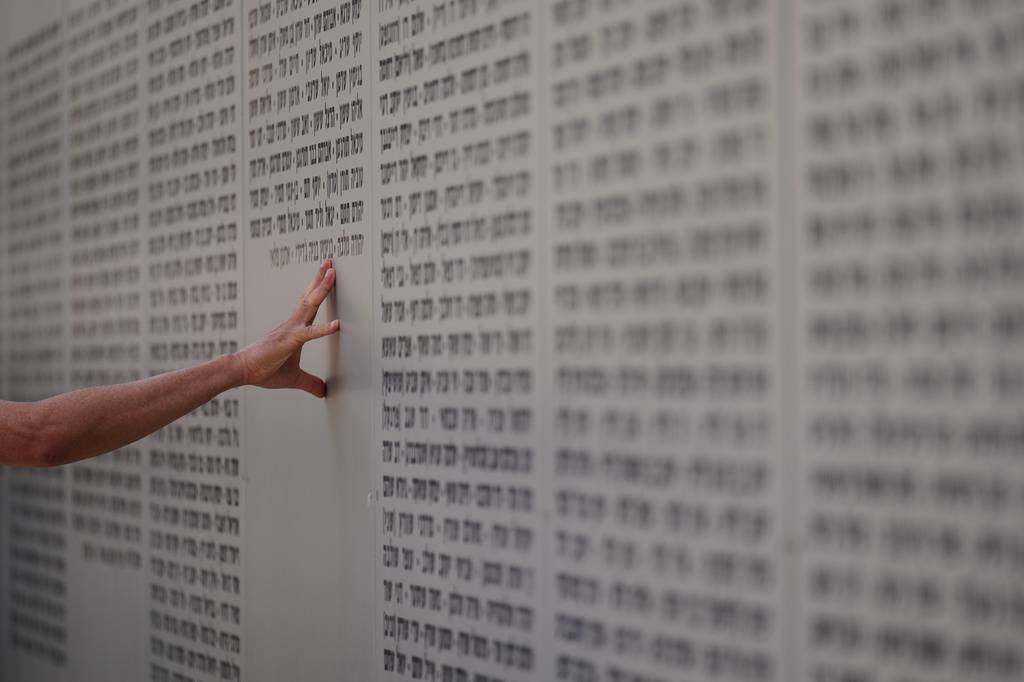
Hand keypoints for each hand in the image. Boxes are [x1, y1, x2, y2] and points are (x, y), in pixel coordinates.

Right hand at [233, 260, 339, 397]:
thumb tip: (322, 392)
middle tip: (330, 262)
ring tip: (331, 273)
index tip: (327, 274)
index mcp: (294, 329)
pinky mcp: (288, 341)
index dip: (318, 289)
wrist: (242, 371)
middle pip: (310, 297)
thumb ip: (310, 382)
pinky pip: (308, 334)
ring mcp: (290, 330)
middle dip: (320, 279)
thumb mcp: (294, 378)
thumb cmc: (264, 370)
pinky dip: (323, 329)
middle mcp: (293, 324)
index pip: (309, 304)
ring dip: (321, 289)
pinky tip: (336, 324)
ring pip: (309, 305)